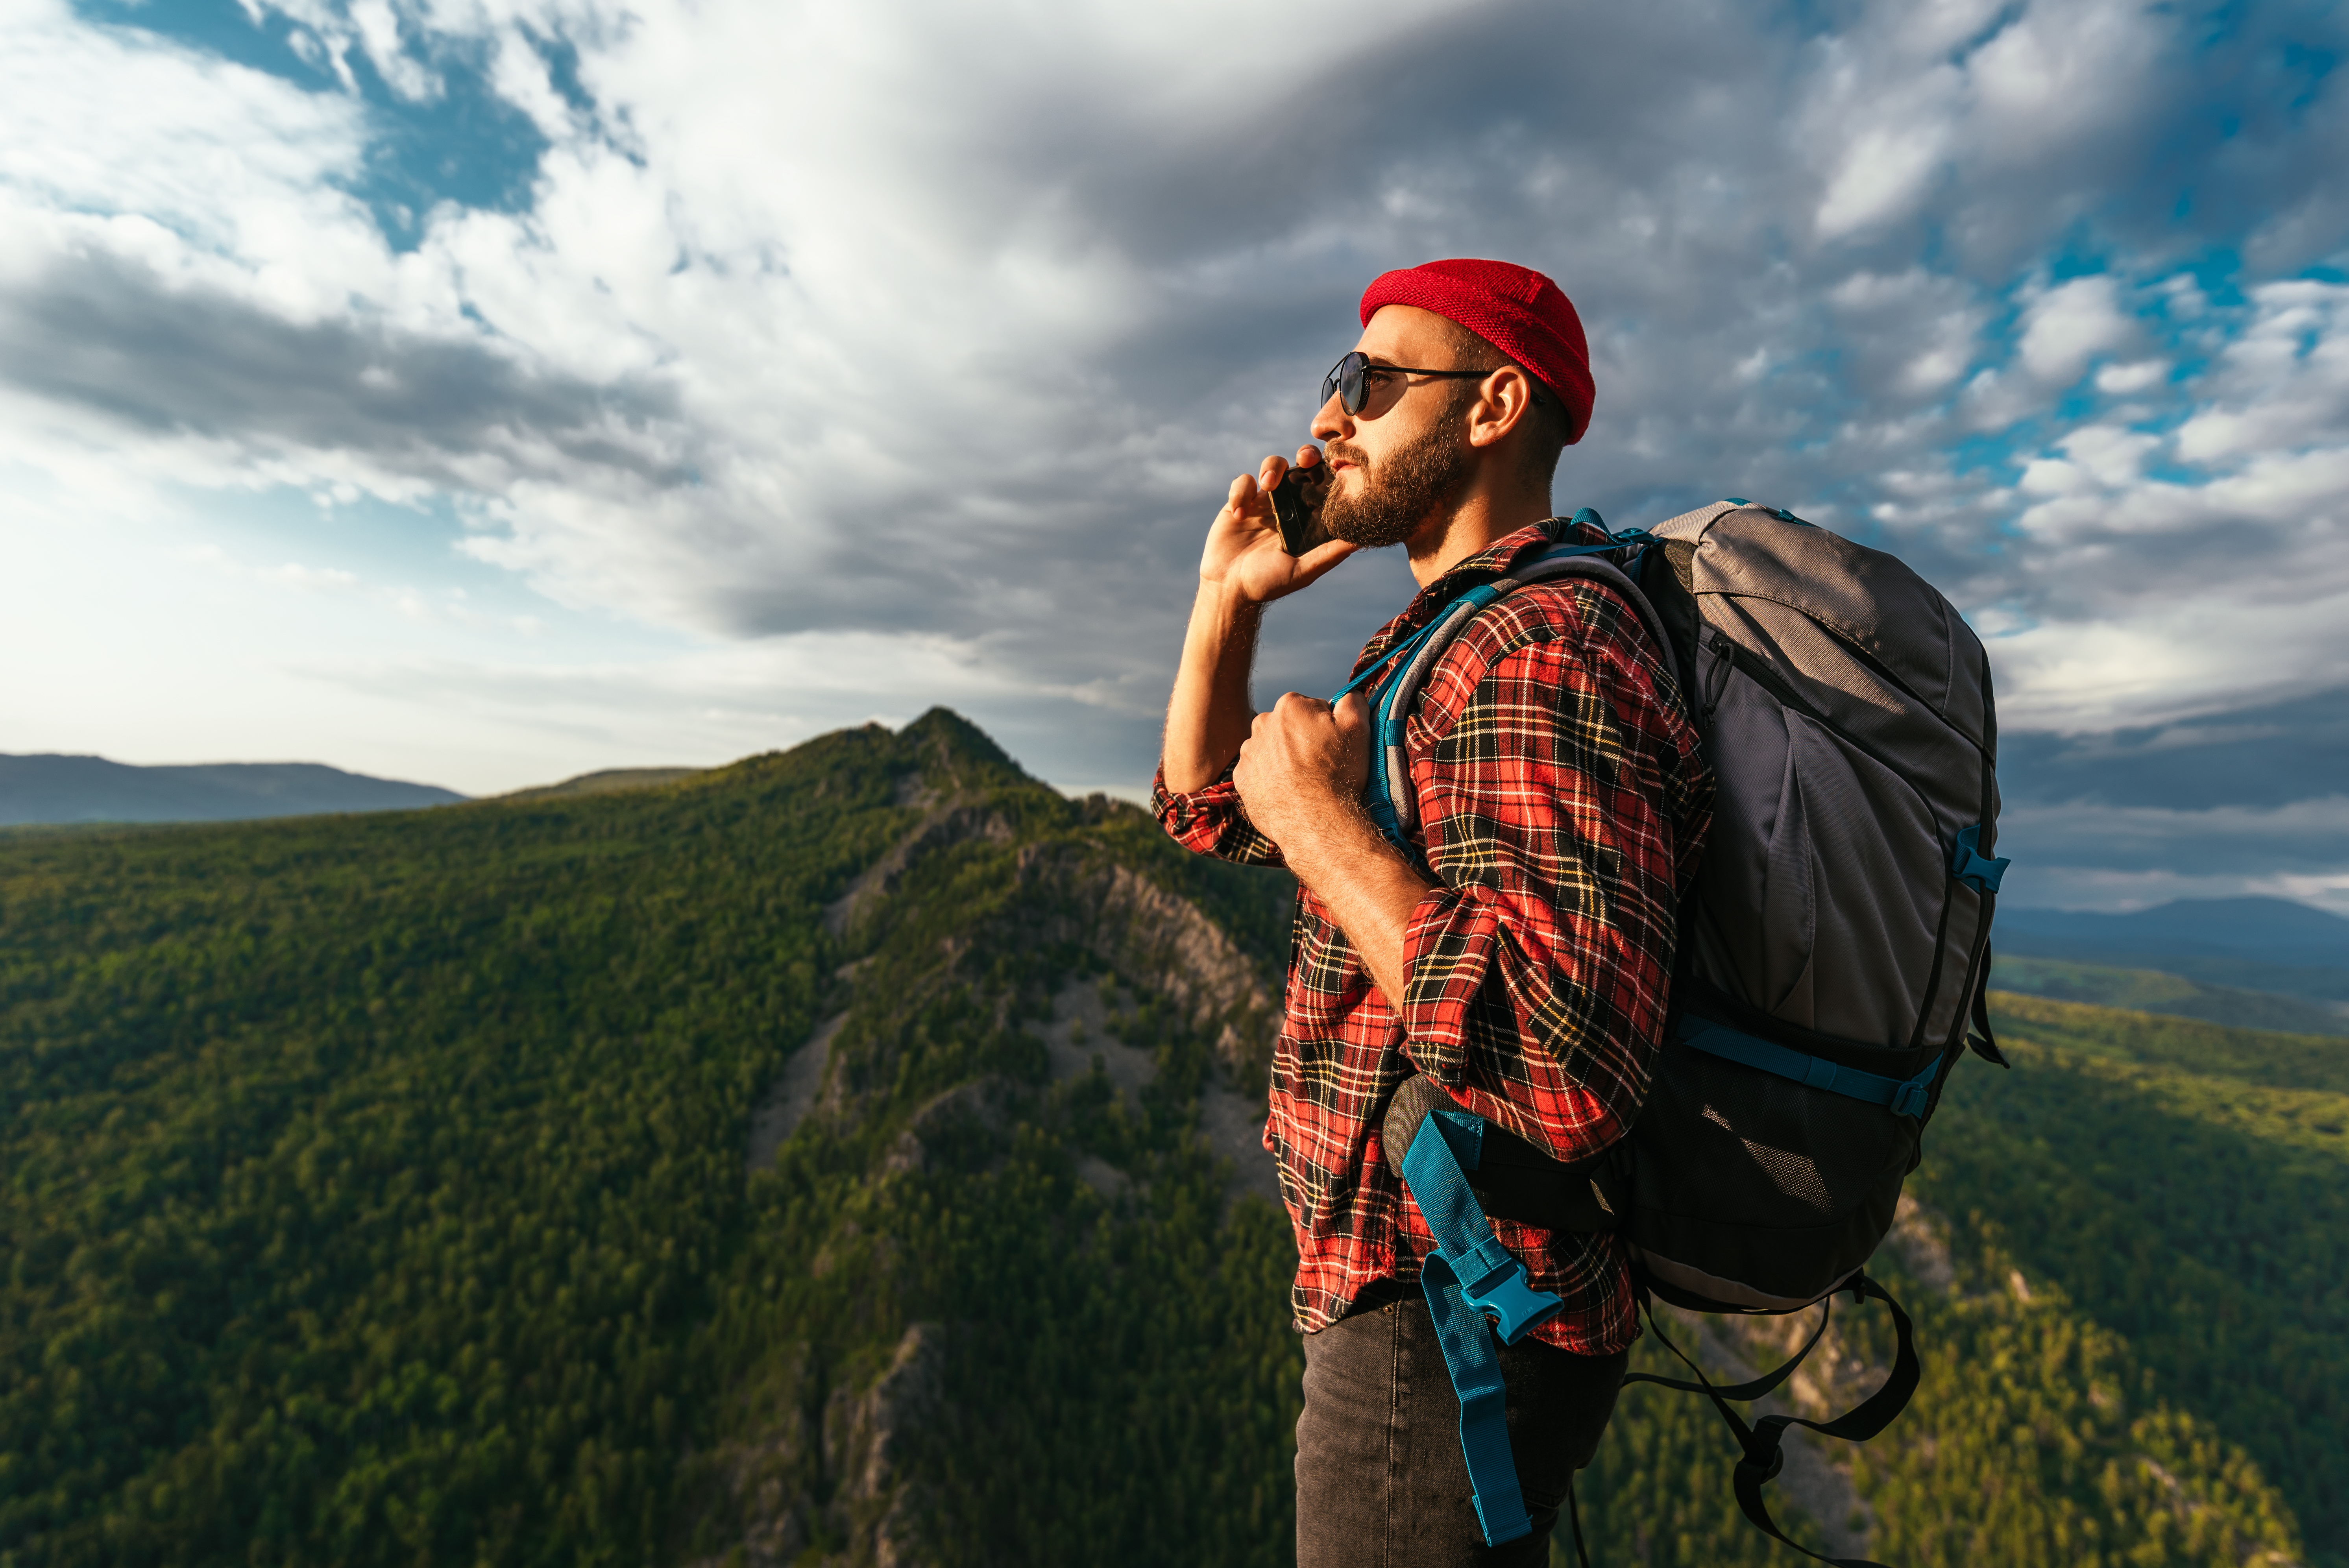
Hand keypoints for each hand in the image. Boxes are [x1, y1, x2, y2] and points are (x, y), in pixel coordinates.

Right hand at [1199, 445, 1357, 604]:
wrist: (1230, 588)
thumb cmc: (1269, 583)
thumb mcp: (1303, 570)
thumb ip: (1329, 554)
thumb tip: (1361, 541)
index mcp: (1307, 517)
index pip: (1323, 486)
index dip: (1330, 471)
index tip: (1334, 466)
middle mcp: (1288, 505)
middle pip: (1301, 466)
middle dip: (1305, 456)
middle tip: (1305, 460)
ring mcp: (1264, 501)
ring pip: (1273, 465)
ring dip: (1272, 468)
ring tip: (1268, 486)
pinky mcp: (1239, 501)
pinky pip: (1243, 482)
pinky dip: (1241, 491)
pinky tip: (1240, 514)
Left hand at [1232, 690, 1373, 850]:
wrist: (1315, 820)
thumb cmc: (1337, 774)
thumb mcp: (1357, 729)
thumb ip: (1352, 702)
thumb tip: (1347, 695)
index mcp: (1290, 705)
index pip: (1310, 708)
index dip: (1324, 727)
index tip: (1331, 746)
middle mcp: (1262, 723)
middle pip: (1287, 727)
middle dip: (1300, 740)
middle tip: (1318, 765)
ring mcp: (1248, 752)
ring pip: (1270, 749)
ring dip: (1283, 759)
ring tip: (1302, 781)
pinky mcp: (1241, 778)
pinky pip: (1257, 772)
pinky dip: (1269, 779)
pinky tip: (1286, 791)